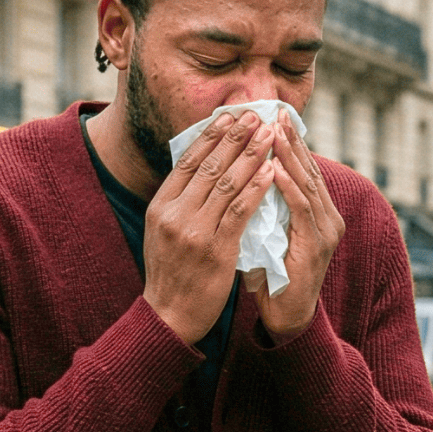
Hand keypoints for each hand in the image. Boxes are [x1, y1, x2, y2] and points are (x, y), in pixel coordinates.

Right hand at [144, 111, 275, 344]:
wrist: (170, 315)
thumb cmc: (172, 273)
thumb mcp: (162, 231)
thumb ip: (178, 202)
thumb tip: (197, 169)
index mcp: (161, 206)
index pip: (187, 161)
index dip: (210, 136)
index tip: (228, 116)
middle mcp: (175, 214)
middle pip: (209, 166)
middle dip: (235, 137)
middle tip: (255, 115)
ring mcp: (195, 232)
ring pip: (227, 183)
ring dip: (251, 155)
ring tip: (269, 135)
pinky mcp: (217, 249)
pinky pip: (240, 210)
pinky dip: (257, 187)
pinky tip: (271, 170)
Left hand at [253, 109, 344, 341]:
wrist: (286, 316)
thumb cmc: (273, 274)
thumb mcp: (267, 231)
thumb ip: (263, 205)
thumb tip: (242, 176)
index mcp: (316, 211)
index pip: (301, 168)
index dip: (288, 142)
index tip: (271, 116)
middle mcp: (326, 216)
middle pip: (307, 169)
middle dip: (290, 140)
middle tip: (274, 113)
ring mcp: (325, 231)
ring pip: (307, 185)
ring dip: (289, 157)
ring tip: (274, 132)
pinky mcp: (317, 247)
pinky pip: (302, 211)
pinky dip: (289, 188)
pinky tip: (276, 170)